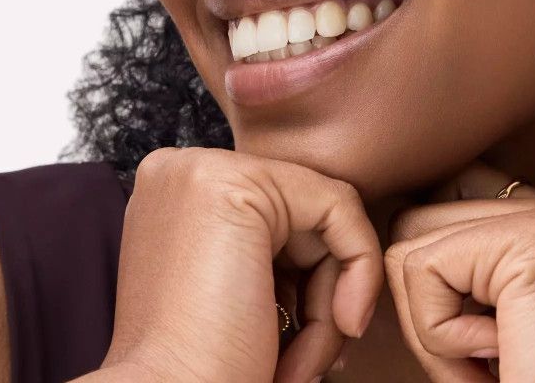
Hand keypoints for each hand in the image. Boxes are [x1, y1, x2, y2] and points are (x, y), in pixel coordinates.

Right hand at [98, 146, 382, 382]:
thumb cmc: (203, 374)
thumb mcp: (234, 292)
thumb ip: (266, 250)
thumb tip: (337, 238)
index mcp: (174, 198)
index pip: (275, 219)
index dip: (301, 289)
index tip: (305, 355)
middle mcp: (180, 172)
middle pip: (299, 217)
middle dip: (317, 298)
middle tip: (304, 368)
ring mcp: (202, 172)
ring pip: (322, 216)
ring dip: (327, 305)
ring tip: (300, 368)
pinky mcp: (237, 186)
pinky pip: (339, 206)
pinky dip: (360, 269)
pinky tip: (341, 326)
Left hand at [384, 160, 534, 382]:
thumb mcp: (503, 317)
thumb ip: (472, 262)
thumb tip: (398, 219)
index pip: (453, 203)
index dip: (444, 283)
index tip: (493, 343)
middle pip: (424, 219)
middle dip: (432, 302)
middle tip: (490, 360)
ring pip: (410, 242)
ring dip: (431, 322)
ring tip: (494, 360)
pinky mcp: (534, 242)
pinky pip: (421, 269)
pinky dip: (438, 336)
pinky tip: (499, 358)